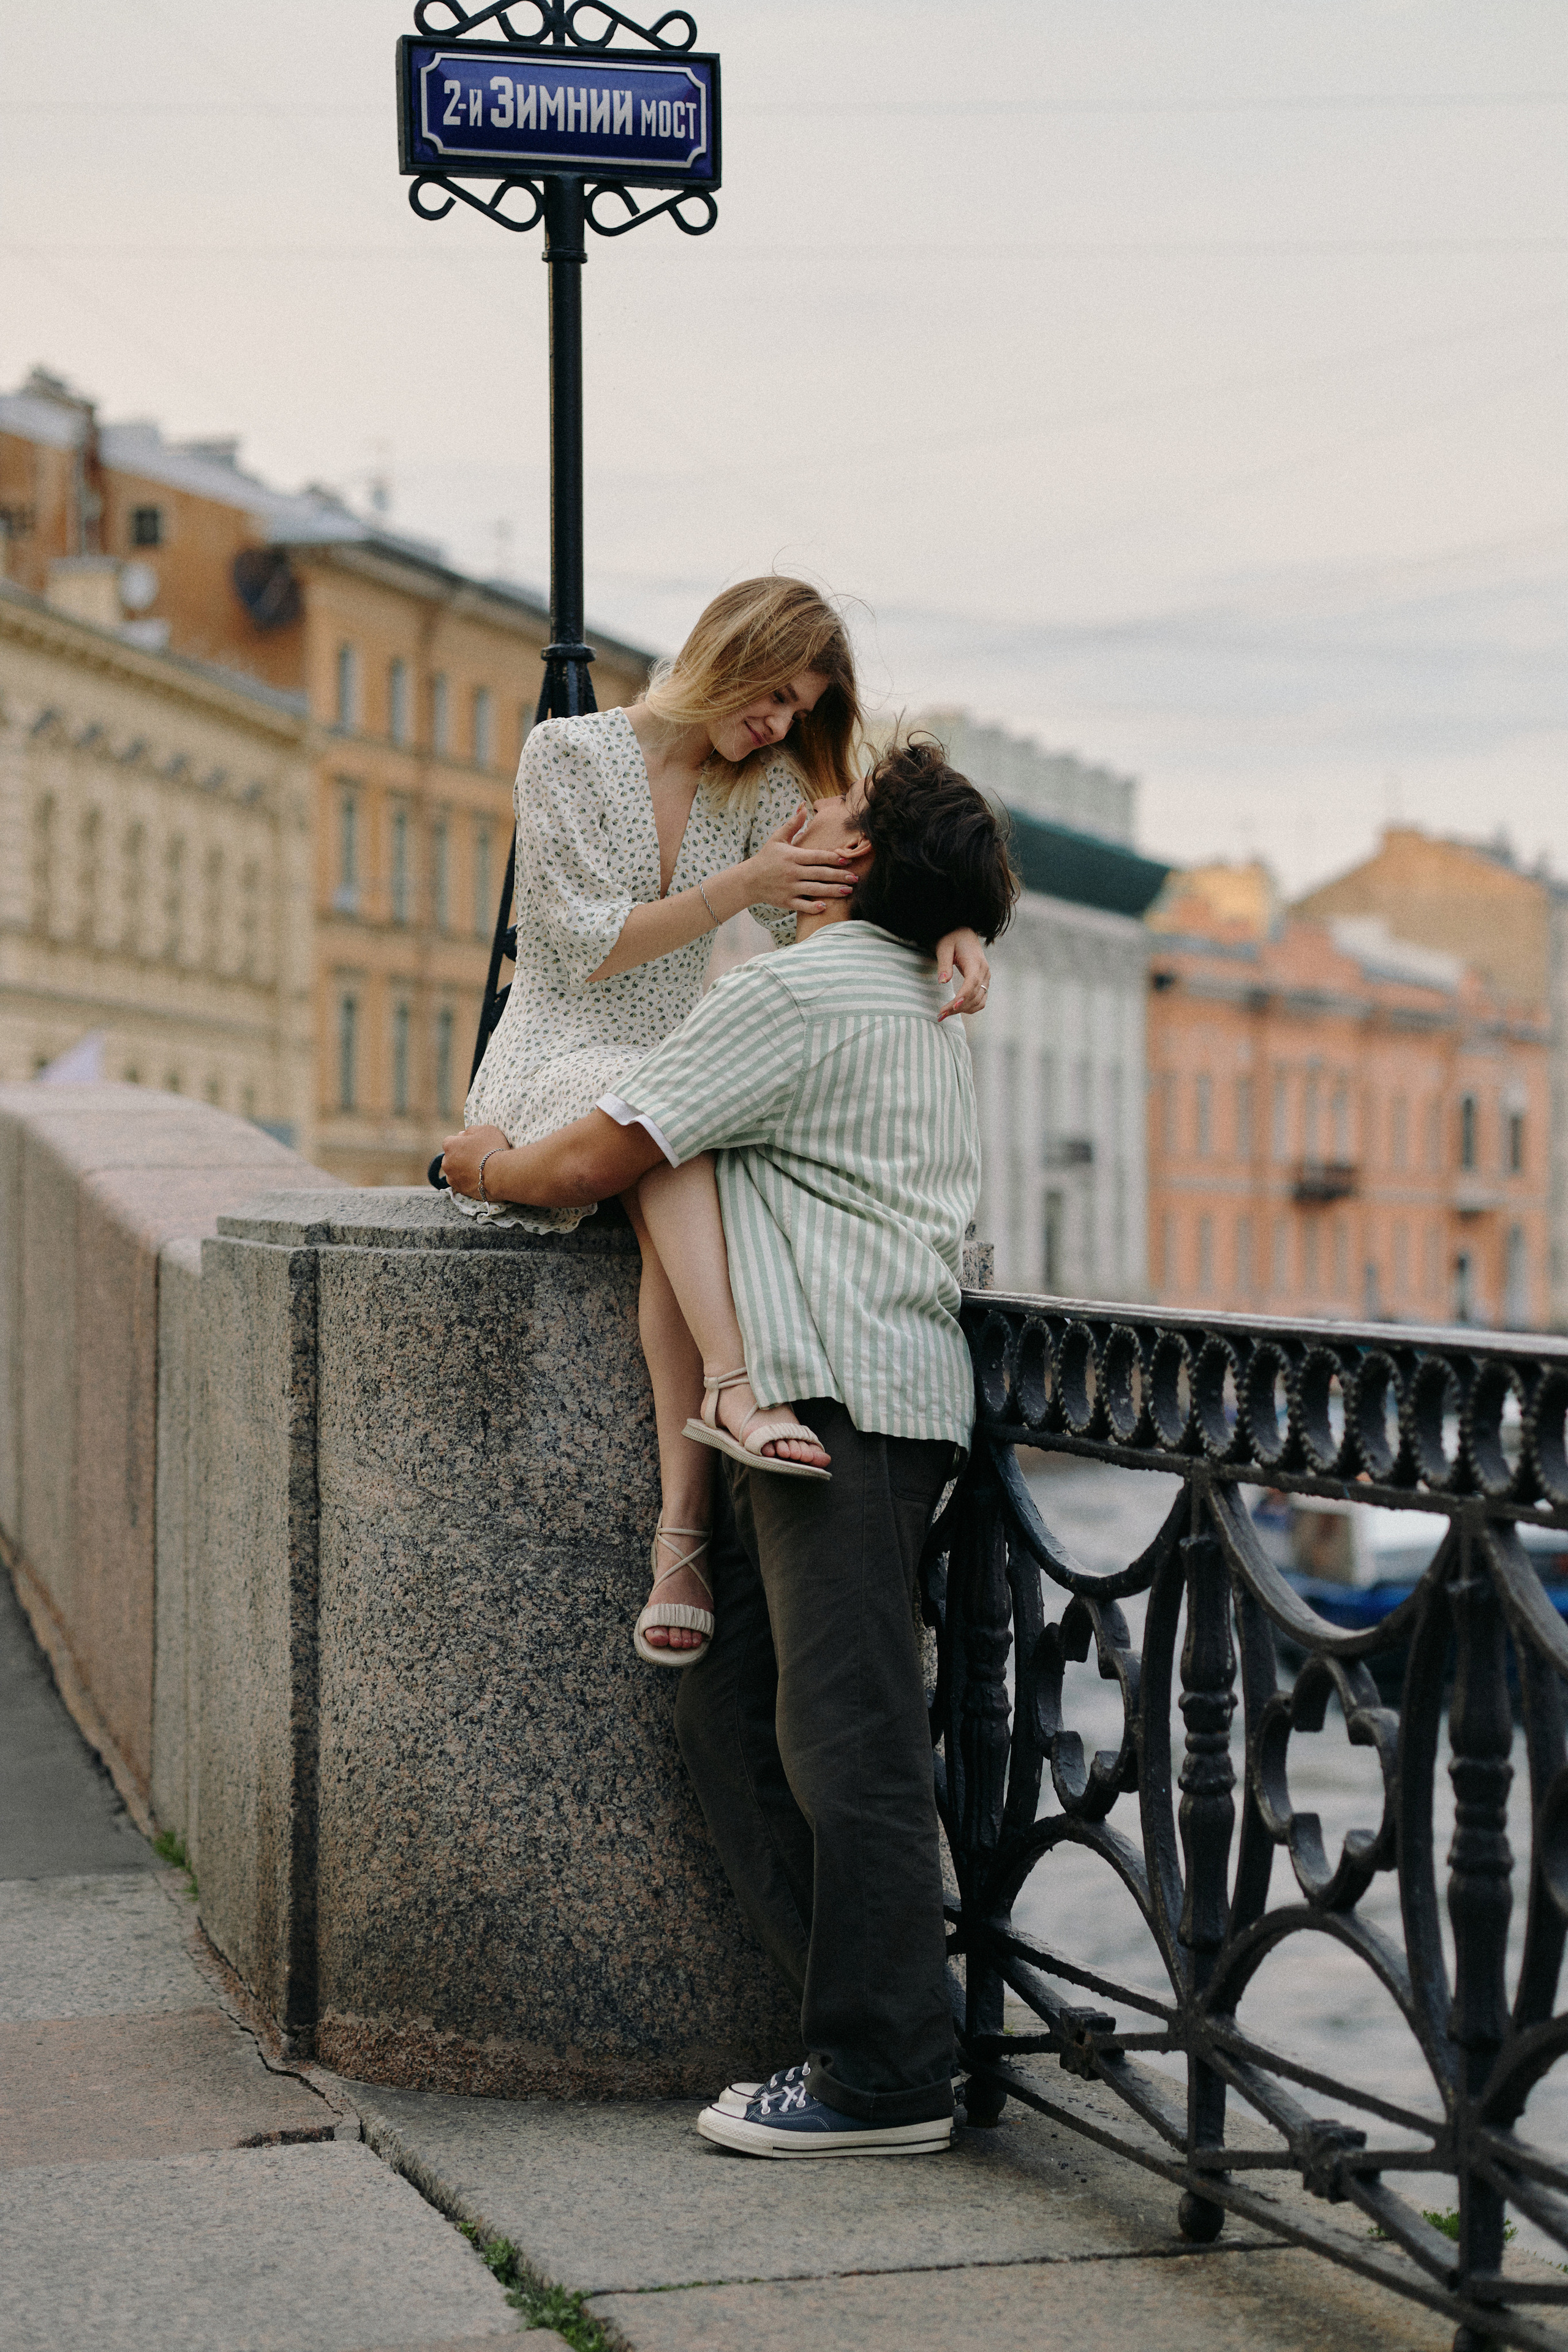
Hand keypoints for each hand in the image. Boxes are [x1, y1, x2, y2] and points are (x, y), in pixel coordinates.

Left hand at [439, 1123, 509, 1199]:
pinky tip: (479, 1179)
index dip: (461, 1142)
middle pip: (451, 1157)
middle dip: (459, 1156)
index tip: (472, 1145)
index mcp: (450, 1145)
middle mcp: (446, 1162)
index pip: (450, 1141)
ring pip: (454, 1171)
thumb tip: (462, 1134)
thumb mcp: (485, 1130)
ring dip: (462, 1169)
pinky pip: (461, 1183)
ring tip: (479, 1170)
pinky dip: (467, 1181)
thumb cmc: (493, 1148)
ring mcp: (452, 1177)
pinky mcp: (460, 1190)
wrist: (500, 1174)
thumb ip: (471, 1131)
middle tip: (476, 1157)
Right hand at [740, 806, 857, 915]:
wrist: (749, 880)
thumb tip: (804, 806)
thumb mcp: (778, 838)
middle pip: (820, 874)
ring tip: (848, 891)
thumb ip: (793, 824)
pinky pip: (802, 905)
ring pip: (814, 890)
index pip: (816, 857)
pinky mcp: (786, 901)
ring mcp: (789, 888)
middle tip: (855, 878)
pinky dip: (813, 907)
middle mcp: (792, 872)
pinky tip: (825, 907)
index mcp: (793, 856)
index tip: (847, 859)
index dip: (832, 858)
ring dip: (832, 891)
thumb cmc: (766, 857)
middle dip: (838, 876)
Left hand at [936, 929, 989, 1020]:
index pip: (972, 982)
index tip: (952, 1007)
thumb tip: (943, 981)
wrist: (964, 934)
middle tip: (940, 1015)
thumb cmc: (952, 939)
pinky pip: (980, 1000)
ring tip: (945, 1015)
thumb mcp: (944, 947)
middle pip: (974, 995)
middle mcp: (984, 971)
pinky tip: (956, 1010)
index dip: (963, 996)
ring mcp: (986, 978)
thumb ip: (944, 964)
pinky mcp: (984, 982)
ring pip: (978, 1001)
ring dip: (963, 1010)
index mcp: (975, 962)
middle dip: (957, 1007)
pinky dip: (970, 1008)